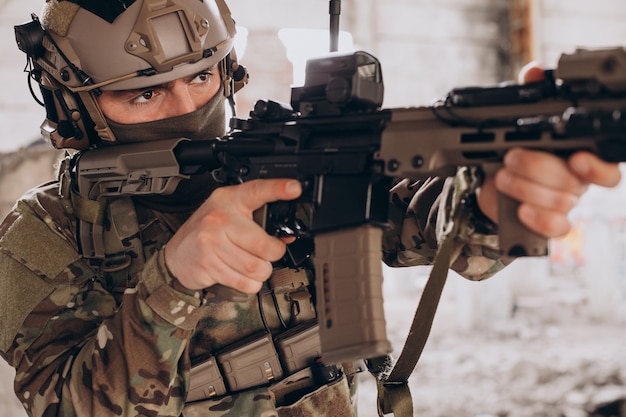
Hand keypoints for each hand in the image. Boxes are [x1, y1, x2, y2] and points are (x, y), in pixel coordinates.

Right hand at [164, 179, 301, 292]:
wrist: (177, 252)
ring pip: (256, 268)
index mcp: (231, 199)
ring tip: (252, 265)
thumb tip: (286, 237)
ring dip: (261, 272)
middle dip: (274, 255)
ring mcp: (212, 241)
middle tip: (268, 253)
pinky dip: (249, 284)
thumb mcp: (232, 215)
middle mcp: (220, 218)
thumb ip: (259, 221)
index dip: (278, 188)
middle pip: (265, 245)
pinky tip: (241, 274)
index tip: (294, 187)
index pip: (258, 190)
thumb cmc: (209, 231)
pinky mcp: (208, 264)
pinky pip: (244, 282)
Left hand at [476, 62, 621, 237]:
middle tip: (510, 157)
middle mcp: (577, 180)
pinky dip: (538, 219)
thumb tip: (534, 72)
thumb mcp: (519, 120)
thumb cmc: (515, 146)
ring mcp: (565, 203)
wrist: (491, 181)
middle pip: (575, 182)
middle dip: (538, 168)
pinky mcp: (547, 222)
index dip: (598, 165)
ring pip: (561, 202)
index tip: (576, 159)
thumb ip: (531, 96)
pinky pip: (556, 228)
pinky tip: (520, 209)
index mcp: (579, 153)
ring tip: (501, 174)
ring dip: (525, 187)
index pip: (608, 163)